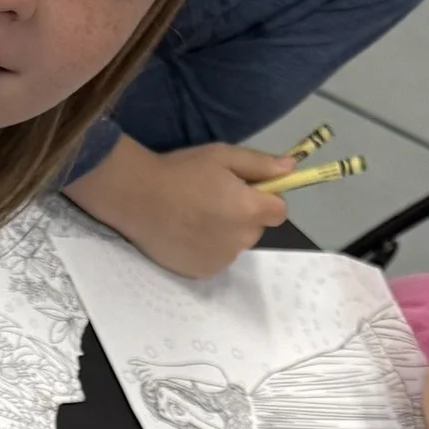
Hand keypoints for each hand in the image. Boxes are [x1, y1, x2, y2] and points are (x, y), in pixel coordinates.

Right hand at [126, 143, 293, 277]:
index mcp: (250, 210)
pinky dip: (207, 248)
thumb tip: (291, 168)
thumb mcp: (222, 156)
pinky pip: (216, 258)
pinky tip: (187, 233)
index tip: (245, 189)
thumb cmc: (181, 171)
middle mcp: (241, 240)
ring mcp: (222, 259)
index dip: (266, 199)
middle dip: (244, 215)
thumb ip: (260, 164)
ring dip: (226, 232)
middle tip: (213, 198)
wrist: (137, 197)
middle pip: (256, 228)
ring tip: (195, 216)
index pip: (279, 212)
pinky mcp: (202, 272)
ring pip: (236, 244)